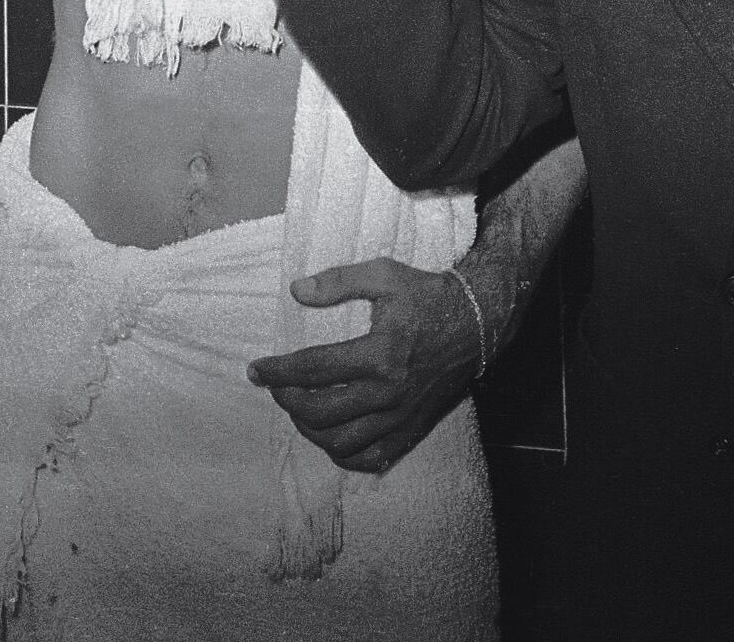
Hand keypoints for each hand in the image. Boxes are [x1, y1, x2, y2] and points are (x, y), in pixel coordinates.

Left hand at [247, 258, 480, 473]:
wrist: (478, 324)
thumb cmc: (430, 296)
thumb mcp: (385, 275)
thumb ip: (339, 282)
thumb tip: (297, 291)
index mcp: (380, 354)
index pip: (313, 369)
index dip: (278, 372)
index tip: (256, 370)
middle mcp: (388, 393)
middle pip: (320, 412)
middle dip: (288, 401)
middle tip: (276, 387)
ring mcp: (400, 417)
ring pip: (340, 443)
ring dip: (310, 429)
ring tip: (299, 408)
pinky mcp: (411, 430)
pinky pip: (369, 459)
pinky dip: (343, 454)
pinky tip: (331, 434)